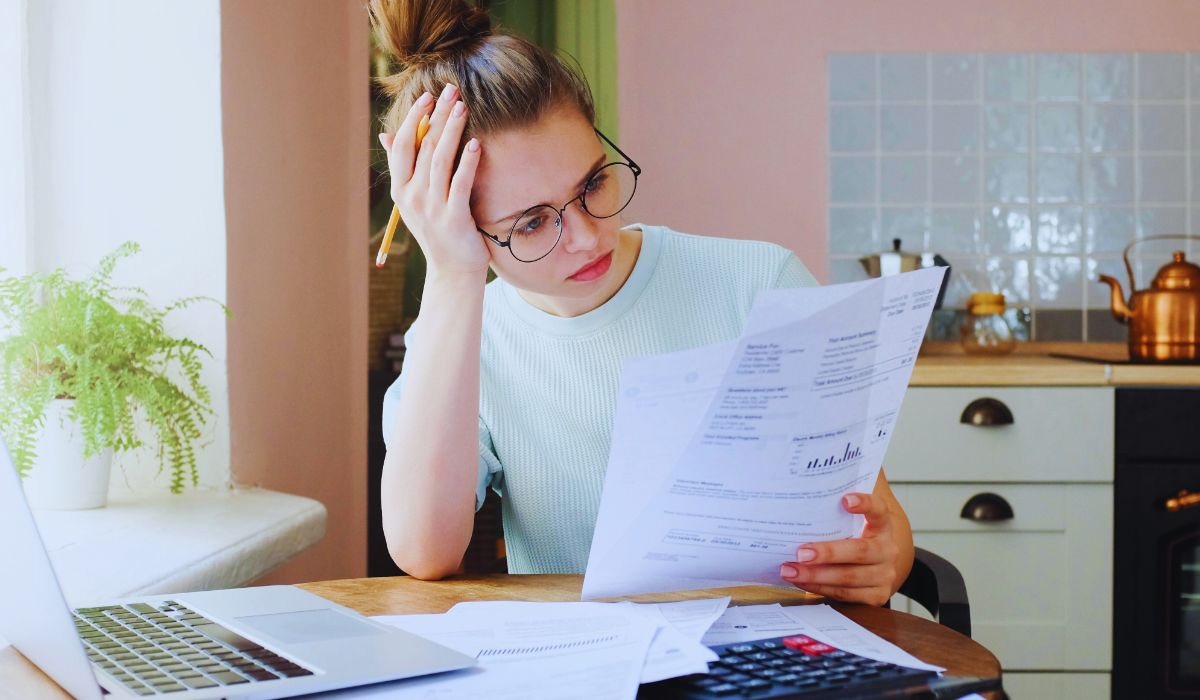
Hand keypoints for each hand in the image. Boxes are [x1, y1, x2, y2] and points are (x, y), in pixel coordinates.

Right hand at [379, 83, 491, 279]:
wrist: (453, 270)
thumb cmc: (438, 229)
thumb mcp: (414, 199)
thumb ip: (403, 167)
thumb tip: (386, 135)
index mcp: (400, 189)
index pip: (403, 145)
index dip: (414, 118)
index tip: (428, 96)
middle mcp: (412, 196)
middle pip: (423, 147)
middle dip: (437, 117)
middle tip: (451, 91)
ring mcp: (432, 208)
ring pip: (440, 161)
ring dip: (452, 131)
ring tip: (463, 108)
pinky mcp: (454, 218)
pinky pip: (460, 184)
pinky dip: (468, 162)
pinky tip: (475, 144)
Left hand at [779, 492, 902, 605]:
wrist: (873, 569)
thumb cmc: (852, 539)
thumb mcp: (850, 524)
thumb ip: (834, 513)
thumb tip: (800, 498)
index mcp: (882, 525)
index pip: (878, 509)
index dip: (865, 504)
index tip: (844, 500)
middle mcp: (887, 550)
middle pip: (859, 551)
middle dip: (827, 553)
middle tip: (800, 553)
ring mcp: (884, 575)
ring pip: (848, 577)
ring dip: (815, 575)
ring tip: (789, 570)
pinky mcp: (877, 596)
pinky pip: (844, 594)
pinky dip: (819, 587)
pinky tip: (801, 581)